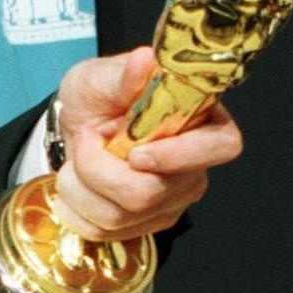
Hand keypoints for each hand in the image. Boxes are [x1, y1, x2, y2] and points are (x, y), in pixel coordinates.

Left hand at [50, 46, 242, 238]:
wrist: (74, 125)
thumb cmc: (99, 98)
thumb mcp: (102, 76)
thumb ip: (121, 74)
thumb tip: (143, 61)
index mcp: (203, 122)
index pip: (219, 148)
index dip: (178, 156)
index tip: (137, 152)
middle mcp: (193, 168)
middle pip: (150, 193)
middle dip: (98, 168)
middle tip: (88, 137)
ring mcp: (169, 201)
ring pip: (118, 215)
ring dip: (78, 186)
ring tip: (79, 156)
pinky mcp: (141, 224)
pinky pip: (100, 231)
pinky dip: (73, 207)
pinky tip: (75, 183)